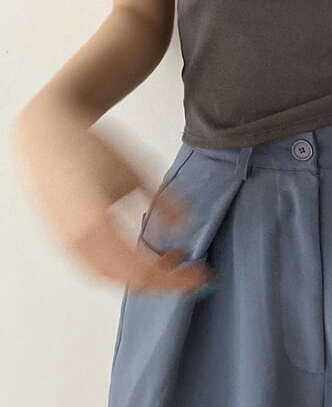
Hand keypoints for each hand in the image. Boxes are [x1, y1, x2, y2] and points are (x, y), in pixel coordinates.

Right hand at [11, 112, 212, 293]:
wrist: (47, 134)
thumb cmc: (88, 147)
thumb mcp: (136, 170)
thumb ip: (163, 202)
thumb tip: (186, 225)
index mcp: (96, 227)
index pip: (143, 271)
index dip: (175, 278)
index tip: (201, 274)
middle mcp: (77, 243)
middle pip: (127, 280)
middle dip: (163, 281)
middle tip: (191, 270)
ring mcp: (66, 243)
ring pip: (110, 276)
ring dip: (144, 275)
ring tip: (172, 259)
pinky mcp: (64, 238)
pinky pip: (95, 266)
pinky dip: (124, 268)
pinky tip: (143, 253)